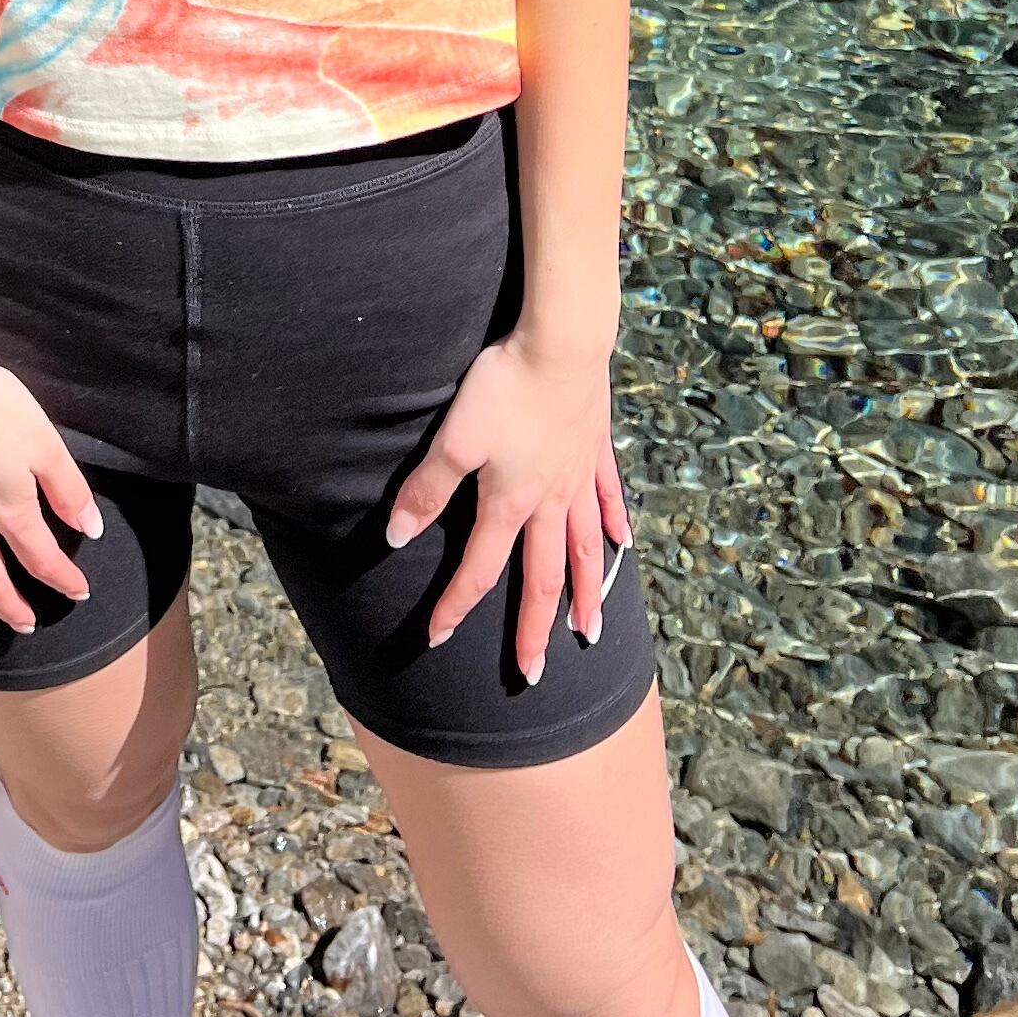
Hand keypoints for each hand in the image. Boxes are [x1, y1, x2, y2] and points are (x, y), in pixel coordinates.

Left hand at [383, 328, 629, 680]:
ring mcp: (578, 478)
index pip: (478, 569)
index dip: (456, 606)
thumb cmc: (505, 387)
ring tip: (588, 632)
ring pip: (584, 550)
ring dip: (585, 594)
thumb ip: (427, 489)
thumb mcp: (454, 439)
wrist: (564, 342)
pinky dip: (614, 525)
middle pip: (542, 578)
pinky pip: (608, 498)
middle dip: (534, 629)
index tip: (437, 638)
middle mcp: (550, 501)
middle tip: (534, 674)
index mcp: (510, 503)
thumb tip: (395, 538)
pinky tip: (622, 543)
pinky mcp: (595, 449)